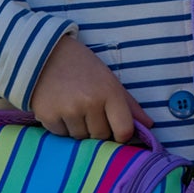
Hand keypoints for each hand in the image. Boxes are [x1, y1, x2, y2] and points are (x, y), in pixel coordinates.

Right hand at [29, 34, 151, 141]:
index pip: (124, 131)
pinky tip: (59, 109)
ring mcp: (68, 110)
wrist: (45, 54)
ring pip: (80, 138)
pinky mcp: (48, 115)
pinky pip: (61, 135)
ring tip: (73, 107)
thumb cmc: (82, 67)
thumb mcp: (109, 80)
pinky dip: (61, 127)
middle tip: (89, 111)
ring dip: (79, 129)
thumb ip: (129, 104)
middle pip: (101, 136)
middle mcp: (90, 103)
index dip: (121, 135)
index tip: (115, 131)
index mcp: (109, 92)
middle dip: (97, 129)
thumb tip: (149, 125)